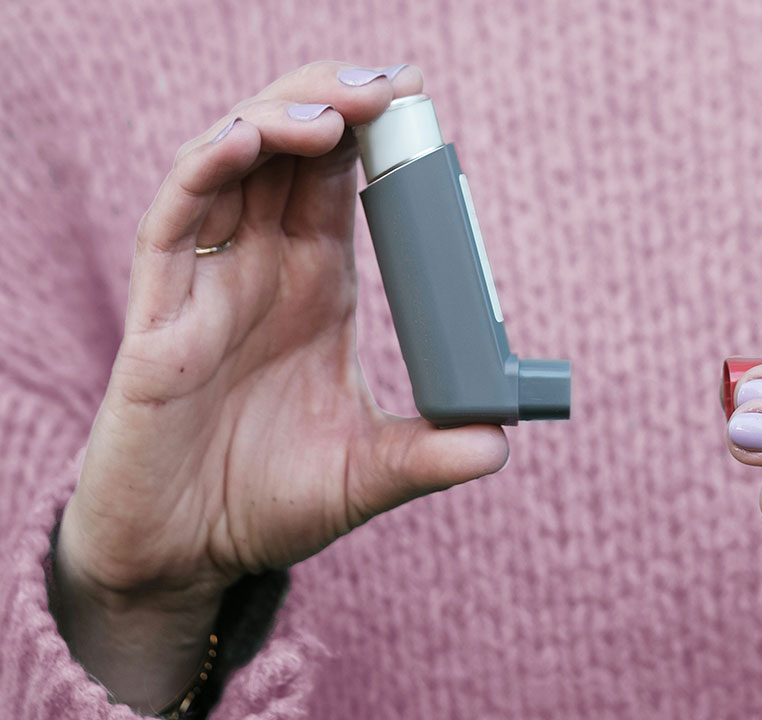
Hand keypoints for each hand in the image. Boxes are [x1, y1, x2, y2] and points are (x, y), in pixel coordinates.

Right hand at [56, 62, 508, 712]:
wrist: (189, 556)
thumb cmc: (270, 504)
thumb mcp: (365, 474)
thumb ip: (428, 455)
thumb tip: (500, 442)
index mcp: (315, 289)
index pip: (340, 185)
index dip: (374, 136)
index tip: (418, 100)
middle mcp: (261, 271)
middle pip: (288, 153)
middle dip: (334, 103)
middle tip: (392, 86)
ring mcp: (207, 286)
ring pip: (229, 165)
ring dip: (278, 121)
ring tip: (336, 112)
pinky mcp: (156, 318)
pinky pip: (173, 221)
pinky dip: (205, 171)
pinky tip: (244, 142)